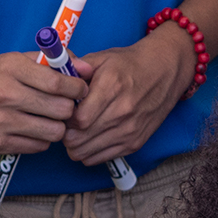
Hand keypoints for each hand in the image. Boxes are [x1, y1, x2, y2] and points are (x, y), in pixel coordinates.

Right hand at [0, 52, 86, 154]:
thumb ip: (52, 62)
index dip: (77, 88)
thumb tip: (86, 68)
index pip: (58, 83)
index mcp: (12, 68)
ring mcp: (1, 122)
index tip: (80, 89)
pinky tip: (34, 128)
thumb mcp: (14, 60)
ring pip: (54, 132)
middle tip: (66, 105)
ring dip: (58, 126)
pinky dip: (42, 139)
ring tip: (50, 118)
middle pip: (61, 109)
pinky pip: (38, 146)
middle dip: (70, 108)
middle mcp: (6, 95)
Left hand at [63, 22, 194, 165]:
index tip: (61, 110)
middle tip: (64, 122)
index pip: (76, 120)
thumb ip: (75, 69)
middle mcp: (122, 112)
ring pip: (85, 153)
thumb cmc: (130, 64)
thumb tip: (52, 79)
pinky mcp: (134, 143)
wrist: (165, 71)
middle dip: (65, 133)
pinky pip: (99, 159)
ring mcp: (130, 130)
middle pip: (78, 140)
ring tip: (76, 130)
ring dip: (74, 144)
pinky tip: (89, 137)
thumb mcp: (101, 58)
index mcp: (112, 87)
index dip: (63, 117)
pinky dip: (88, 152)